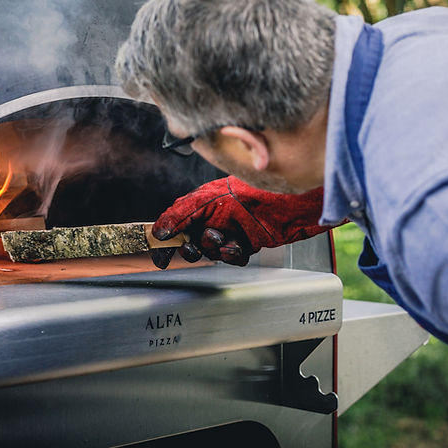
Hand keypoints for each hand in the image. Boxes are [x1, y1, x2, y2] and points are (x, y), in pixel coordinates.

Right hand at [152, 176, 329, 265]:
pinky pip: (231, 257)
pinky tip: (241, 246)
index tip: (162, 256)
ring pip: (212, 251)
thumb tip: (158, 230)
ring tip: (229, 240)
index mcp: (201, 202)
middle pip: (191, 242)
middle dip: (194, 247)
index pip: (176, 223)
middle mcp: (214, 216)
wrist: (288, 204)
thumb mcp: (208, 199)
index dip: (167, 241)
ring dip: (218, 249)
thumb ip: (180, 213)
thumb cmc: (252, 191)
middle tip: (197, 247)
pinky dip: (234, 255)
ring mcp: (231, 229)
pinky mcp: (247, 242)